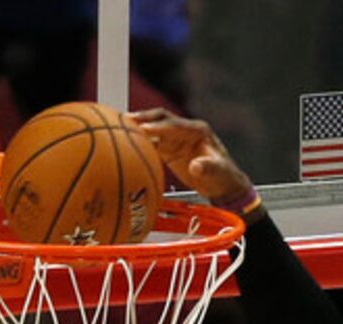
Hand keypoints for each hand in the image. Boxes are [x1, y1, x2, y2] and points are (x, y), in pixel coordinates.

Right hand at [129, 109, 253, 202]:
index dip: (158, 126)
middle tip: (125, 120)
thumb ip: (208, 168)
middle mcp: (185, 131)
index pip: (174, 124)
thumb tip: (196, 166)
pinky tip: (125, 144)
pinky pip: (152, 144)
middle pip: (161, 120)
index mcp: (198, 130)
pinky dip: (139, 143)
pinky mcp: (169, 151)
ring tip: (118, 128)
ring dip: (138, 129)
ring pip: (153, 130)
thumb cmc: (224, 176)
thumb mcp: (219, 172)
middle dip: (144, 118)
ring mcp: (176, 140)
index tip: (143, 128)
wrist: (223, 185)